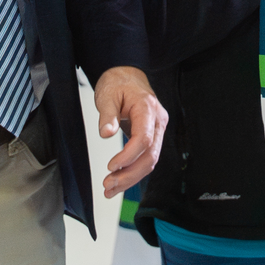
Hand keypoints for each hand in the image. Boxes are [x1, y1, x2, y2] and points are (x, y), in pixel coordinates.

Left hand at [93, 66, 167, 197]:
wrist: (126, 76)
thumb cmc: (118, 83)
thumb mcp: (107, 95)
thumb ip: (107, 115)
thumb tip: (106, 133)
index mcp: (148, 108)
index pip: (143, 138)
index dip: (128, 156)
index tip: (111, 166)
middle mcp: (158, 120)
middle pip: (150, 155)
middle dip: (129, 174)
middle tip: (109, 184)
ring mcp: (157, 129)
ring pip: (150, 161)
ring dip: (131, 178)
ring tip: (110, 188)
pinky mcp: (152, 136)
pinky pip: (146, 158)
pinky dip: (133, 172)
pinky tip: (119, 181)